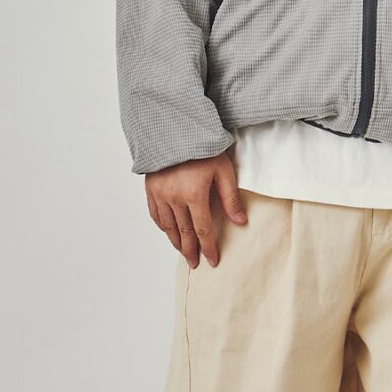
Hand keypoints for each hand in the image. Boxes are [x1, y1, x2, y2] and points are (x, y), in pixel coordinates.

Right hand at [145, 149, 246, 267]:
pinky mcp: (151, 187)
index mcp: (194, 194)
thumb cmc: (203, 147)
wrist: (176, 127)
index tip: (212, 260)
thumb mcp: (224, 169)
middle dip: (190, 250)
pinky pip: (155, 213)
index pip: (203, 229)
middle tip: (195, 264)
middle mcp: (174, 197)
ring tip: (183, 251)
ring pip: (167, 226)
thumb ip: (231, 198)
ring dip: (176, 241)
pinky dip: (162, 226)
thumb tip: (240, 222)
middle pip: (184, 232)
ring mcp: (160, 193)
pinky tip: (167, 231)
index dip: (208, 247)